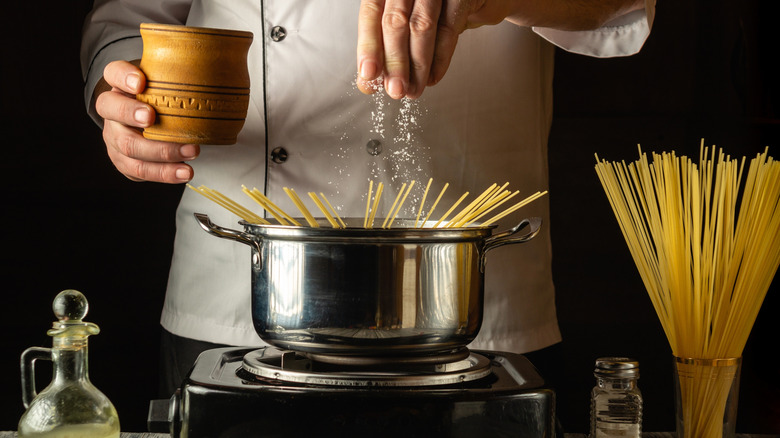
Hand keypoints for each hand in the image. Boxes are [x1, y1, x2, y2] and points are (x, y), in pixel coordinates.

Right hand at [94, 60, 198, 182]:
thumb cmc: (161, 101)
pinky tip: (184, 172)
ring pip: (128, 146)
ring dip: (160, 151)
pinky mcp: (124, 161)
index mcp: (120, 86)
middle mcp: (112, 111)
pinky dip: (165, 173)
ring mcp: (115, 137)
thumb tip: (227, 63)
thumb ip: (184, 75)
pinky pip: (140, 170)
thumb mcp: (167, 83)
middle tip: (152, 118)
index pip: (113, 73)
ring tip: (191, 152)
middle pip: (112, 111)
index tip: (140, 82)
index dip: (123, 77)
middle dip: (131, 114)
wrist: (147, 125)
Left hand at [355, 0, 646, 98]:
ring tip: (414, 91)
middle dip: (394, 62)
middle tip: (395, 91)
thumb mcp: (410, 22)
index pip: (372, 13)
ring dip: (418, 65)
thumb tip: (371, 82)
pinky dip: (441, 57)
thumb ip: (390, 47)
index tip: (367, 77)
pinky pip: (452, 27)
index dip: (369, 48)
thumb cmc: (440, 6)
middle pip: (395, 20)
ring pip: (423, 25)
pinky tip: (434, 78)